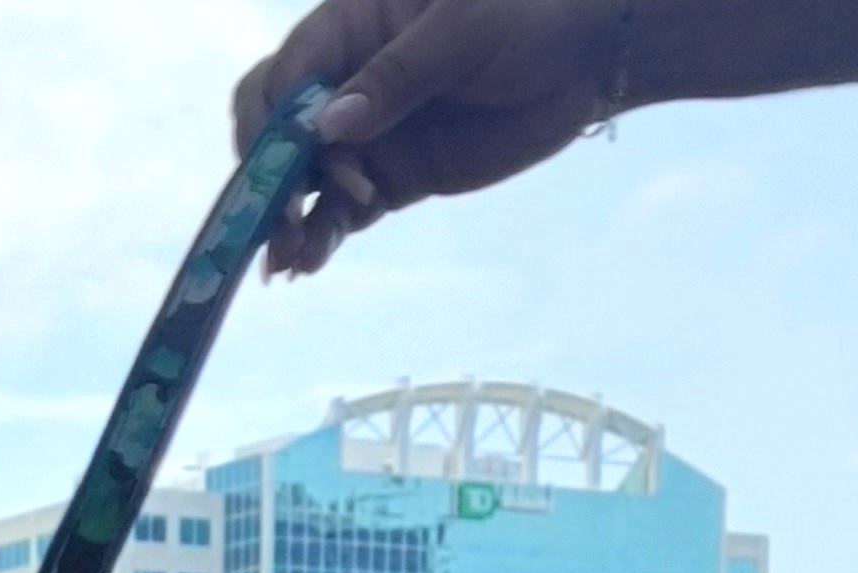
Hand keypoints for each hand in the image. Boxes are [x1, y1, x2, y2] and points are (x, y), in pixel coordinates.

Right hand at [235, 0, 618, 271]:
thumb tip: (326, 127)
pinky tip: (311, 263)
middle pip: (277, 133)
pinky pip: (341, 211)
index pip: (284, 78)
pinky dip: (323, 236)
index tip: (289, 167)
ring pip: (303, 181)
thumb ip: (395, 76)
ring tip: (293, 261)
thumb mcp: (463, 30)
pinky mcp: (391, 178)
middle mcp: (346, 82)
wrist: (586, 58)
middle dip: (271, 180)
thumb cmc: (528, 15)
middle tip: (286, 226)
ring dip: (290, 221)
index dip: (272, 125)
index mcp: (350, 27)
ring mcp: (367, 135)